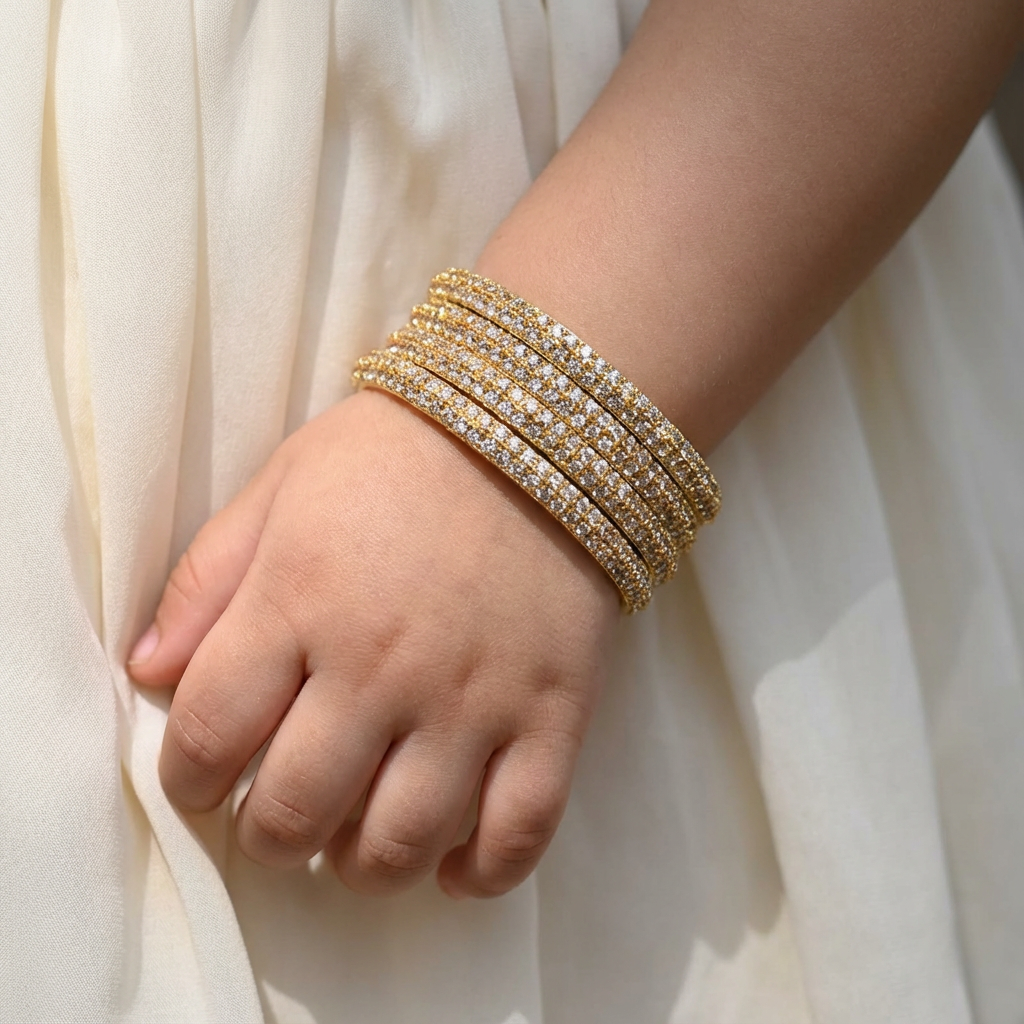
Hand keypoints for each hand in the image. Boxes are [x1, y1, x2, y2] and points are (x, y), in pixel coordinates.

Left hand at [129, 389, 619, 897]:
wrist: (540, 427)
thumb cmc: (399, 454)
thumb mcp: (283, 485)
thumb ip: (207, 578)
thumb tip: (148, 672)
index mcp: (299, 603)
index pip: (209, 735)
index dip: (187, 778)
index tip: (203, 778)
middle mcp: (380, 666)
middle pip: (295, 812)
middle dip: (268, 835)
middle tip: (279, 815)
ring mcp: (474, 698)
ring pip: (400, 843)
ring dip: (360, 865)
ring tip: (356, 837)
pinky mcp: (554, 713)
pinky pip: (519, 834)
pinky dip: (479, 873)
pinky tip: (454, 863)